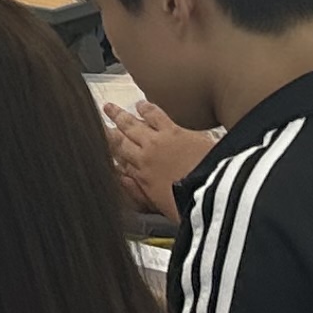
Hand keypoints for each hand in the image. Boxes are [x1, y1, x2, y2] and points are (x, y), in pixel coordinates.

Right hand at [106, 101, 216, 216]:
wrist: (214, 190)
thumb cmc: (191, 204)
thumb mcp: (162, 209)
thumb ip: (140, 195)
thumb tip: (123, 182)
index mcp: (141, 177)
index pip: (118, 160)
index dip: (108, 151)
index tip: (100, 143)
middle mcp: (144, 156)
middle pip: (120, 139)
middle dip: (108, 130)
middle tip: (98, 120)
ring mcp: (158, 141)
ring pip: (133, 123)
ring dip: (121, 115)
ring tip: (110, 108)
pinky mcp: (175, 131)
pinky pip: (155, 115)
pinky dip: (147, 108)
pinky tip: (142, 103)